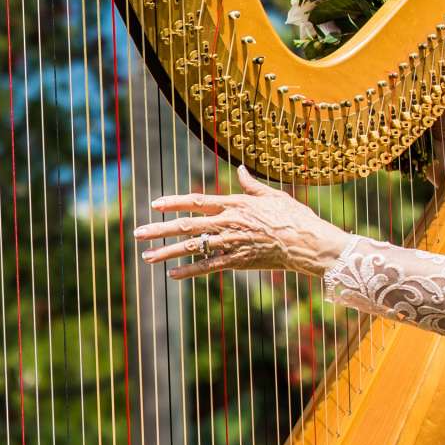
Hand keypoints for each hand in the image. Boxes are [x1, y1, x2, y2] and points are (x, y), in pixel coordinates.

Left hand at [134, 166, 351, 278]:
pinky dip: (189, 272)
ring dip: (166, 253)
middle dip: (159, 229)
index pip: (196, 201)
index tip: (154, 205)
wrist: (307, 243)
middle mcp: (227, 223)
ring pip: (191, 248)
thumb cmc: (294, 217)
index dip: (173, 202)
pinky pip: (207, 267)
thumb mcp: (273, 195)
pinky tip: (171, 275)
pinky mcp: (236, 261)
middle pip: (186, 226)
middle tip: (137, 233)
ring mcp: (230, 243)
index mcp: (234, 204)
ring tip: (146, 256)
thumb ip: (251, 185)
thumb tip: (240, 169)